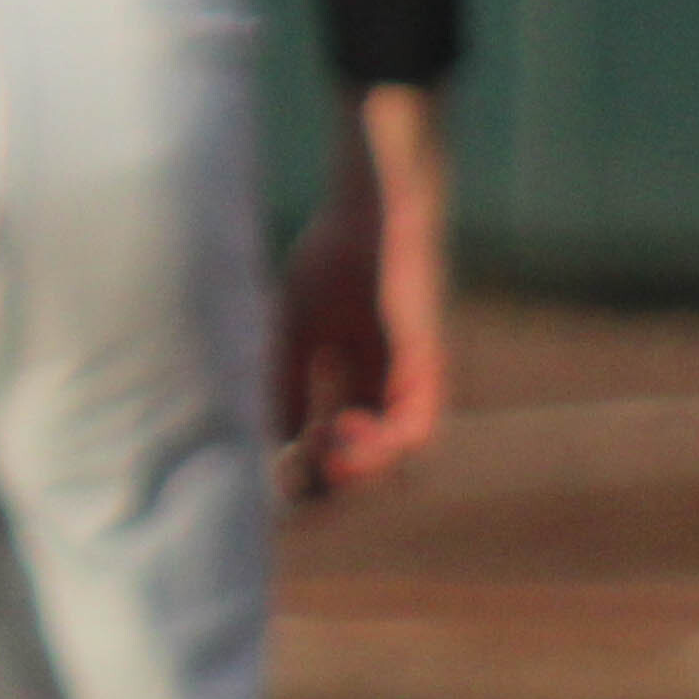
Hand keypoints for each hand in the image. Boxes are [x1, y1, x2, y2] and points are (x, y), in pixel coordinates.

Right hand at [275, 86, 453, 498]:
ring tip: (321, 459)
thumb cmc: (335, 258)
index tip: (274, 480)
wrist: (371, 211)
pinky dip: (380, 446)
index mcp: (362, 384)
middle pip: (369, 469)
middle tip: (293, 487)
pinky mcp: (429, 371)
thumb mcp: (296, 334)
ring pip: (398, 465)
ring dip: (356, 474)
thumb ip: (287, 386)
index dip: (308, 471)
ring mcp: (415, 386)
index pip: (339, 449)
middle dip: (331, 487)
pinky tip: (344, 424)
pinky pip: (417, 434)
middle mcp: (393, 394)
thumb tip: (268, 443)